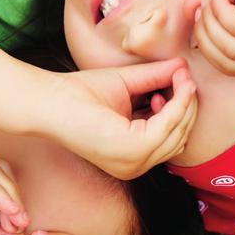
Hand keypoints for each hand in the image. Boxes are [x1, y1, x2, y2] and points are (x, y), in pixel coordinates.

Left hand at [48, 60, 197, 179]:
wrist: (46, 99)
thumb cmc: (77, 93)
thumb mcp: (127, 85)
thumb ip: (155, 79)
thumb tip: (184, 68)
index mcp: (131, 156)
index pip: (171, 138)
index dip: (182, 109)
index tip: (182, 81)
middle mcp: (134, 166)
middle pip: (180, 137)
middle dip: (188, 106)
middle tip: (185, 78)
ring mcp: (134, 163)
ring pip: (178, 133)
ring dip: (184, 103)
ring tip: (180, 78)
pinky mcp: (132, 151)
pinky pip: (168, 126)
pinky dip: (177, 104)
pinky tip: (176, 85)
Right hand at [185, 0, 234, 76]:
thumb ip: (212, 5)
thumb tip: (188, 12)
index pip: (232, 68)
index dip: (208, 44)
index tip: (201, 14)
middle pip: (228, 63)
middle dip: (206, 34)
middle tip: (204, 4)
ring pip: (231, 49)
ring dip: (213, 20)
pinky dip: (223, 11)